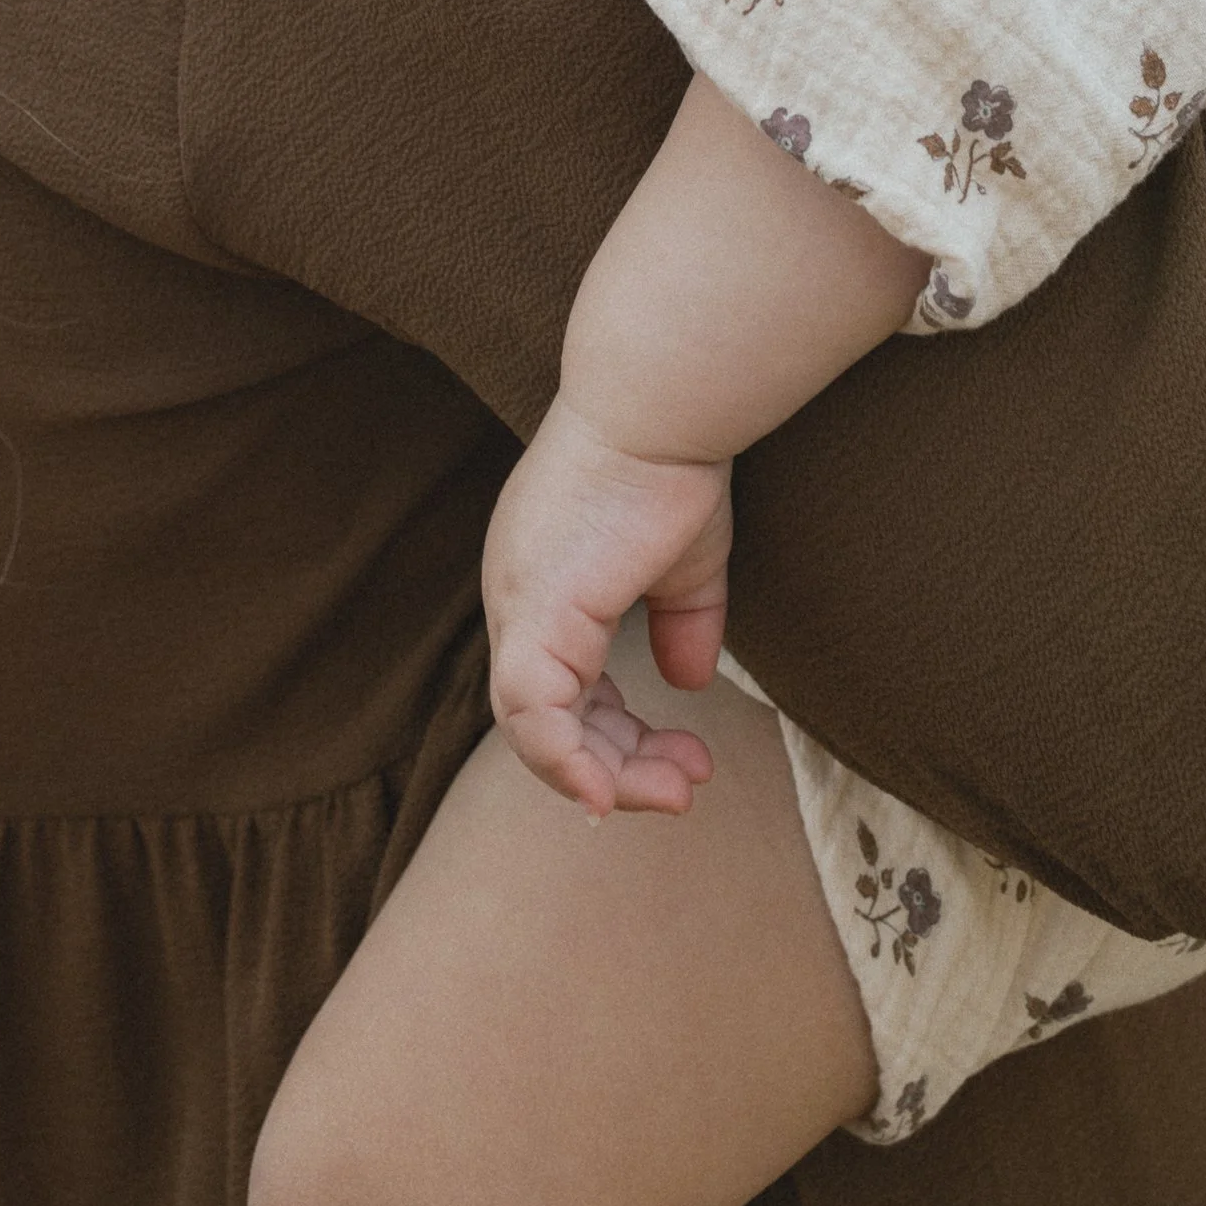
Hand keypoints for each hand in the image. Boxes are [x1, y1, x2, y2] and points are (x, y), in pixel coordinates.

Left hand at [483, 396, 734, 817]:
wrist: (662, 412)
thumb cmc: (671, 467)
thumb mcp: (685, 564)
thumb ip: (681, 623)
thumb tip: (687, 683)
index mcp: (546, 584)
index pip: (564, 689)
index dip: (617, 736)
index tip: (685, 760)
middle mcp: (518, 598)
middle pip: (549, 720)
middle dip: (620, 766)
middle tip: (687, 787)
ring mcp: (518, 606)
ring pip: (535, 731)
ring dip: (605, 774)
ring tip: (677, 790)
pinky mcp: (533, 615)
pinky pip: (531, 717)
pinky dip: (566, 765)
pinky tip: (611, 793)